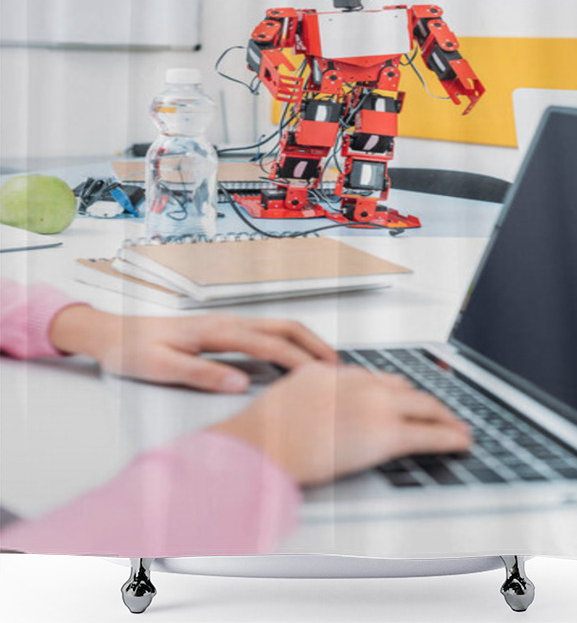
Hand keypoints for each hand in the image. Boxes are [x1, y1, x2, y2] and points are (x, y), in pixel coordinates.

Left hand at [48, 306, 336, 392]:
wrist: (112, 333)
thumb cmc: (133, 349)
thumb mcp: (162, 367)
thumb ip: (202, 374)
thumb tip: (240, 382)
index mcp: (217, 330)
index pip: (270, 344)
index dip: (300, 360)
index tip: (321, 375)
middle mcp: (227, 321)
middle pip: (284, 326)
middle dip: (314, 344)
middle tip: (337, 365)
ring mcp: (227, 322)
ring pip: (278, 326)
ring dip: (304, 341)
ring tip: (323, 361)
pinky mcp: (223, 329)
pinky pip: (265, 331)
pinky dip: (288, 341)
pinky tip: (291, 355)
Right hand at [210, 361, 472, 484]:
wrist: (260, 444)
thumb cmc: (265, 430)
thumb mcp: (291, 393)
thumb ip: (316, 391)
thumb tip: (326, 404)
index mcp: (338, 373)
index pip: (381, 379)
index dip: (401, 394)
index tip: (409, 400)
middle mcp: (362, 384)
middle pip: (408, 389)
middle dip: (429, 404)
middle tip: (442, 414)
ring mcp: (376, 406)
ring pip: (425, 406)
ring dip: (445, 418)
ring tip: (456, 428)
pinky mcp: (385, 434)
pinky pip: (428, 434)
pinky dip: (450, 437)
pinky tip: (460, 441)